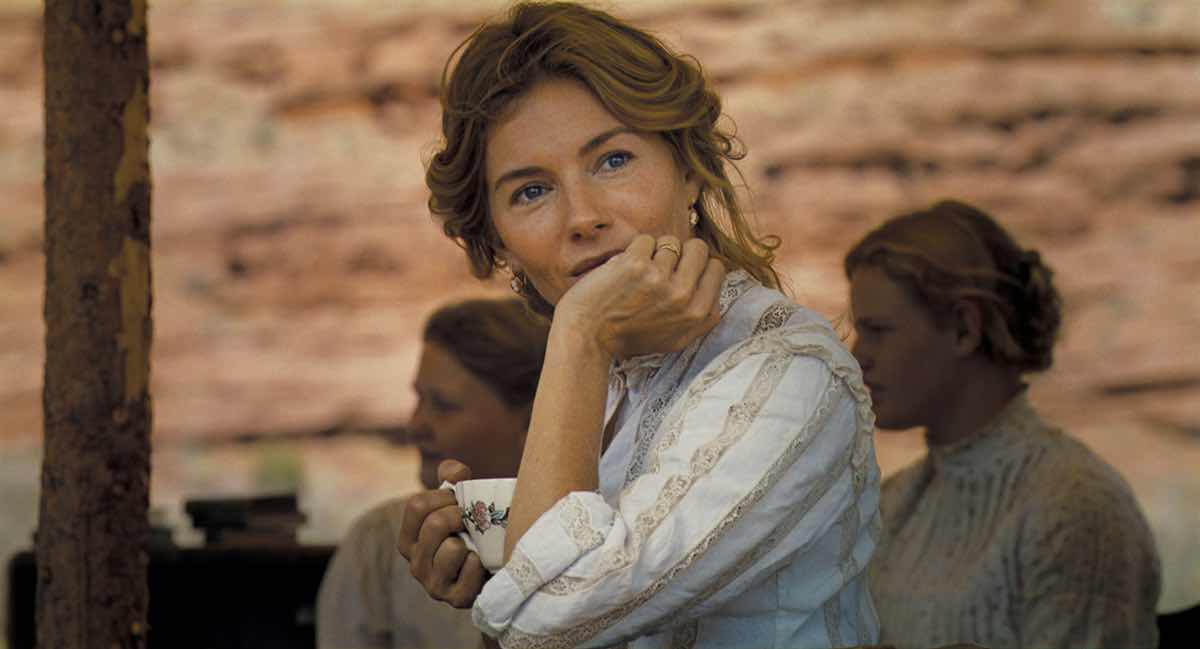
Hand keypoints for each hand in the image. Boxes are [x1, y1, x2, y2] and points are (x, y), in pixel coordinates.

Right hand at [397, 459, 485, 607]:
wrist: (494, 569)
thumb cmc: (471, 532)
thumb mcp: (458, 503)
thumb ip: (452, 479)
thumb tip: (455, 470)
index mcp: (409, 539)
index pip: (416, 506)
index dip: (442, 496)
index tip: (457, 501)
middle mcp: (415, 563)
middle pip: (435, 524)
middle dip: (460, 515)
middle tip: (471, 520)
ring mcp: (433, 584)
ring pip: (451, 548)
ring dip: (470, 541)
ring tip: (475, 545)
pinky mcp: (455, 599)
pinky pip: (471, 568)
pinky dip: (481, 561)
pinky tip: (482, 564)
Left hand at [555, 234, 725, 359]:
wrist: (587, 335)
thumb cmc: (628, 338)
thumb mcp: (674, 340)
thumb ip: (700, 320)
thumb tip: (716, 294)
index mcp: (697, 314)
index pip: (716, 268)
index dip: (698, 266)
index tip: (681, 272)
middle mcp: (683, 296)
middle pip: (698, 248)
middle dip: (680, 253)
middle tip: (660, 267)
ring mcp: (660, 278)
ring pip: (670, 241)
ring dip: (653, 252)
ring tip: (638, 273)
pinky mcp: (636, 264)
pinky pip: (646, 240)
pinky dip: (634, 251)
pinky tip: (623, 269)